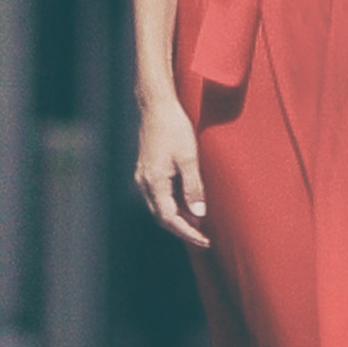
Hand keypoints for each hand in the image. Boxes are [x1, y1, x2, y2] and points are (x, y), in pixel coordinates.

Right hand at [134, 90, 210, 248]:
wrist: (156, 105)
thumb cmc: (173, 127)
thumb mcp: (189, 158)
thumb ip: (193, 187)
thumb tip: (199, 214)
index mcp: (153, 182)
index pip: (169, 219)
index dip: (187, 232)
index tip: (204, 240)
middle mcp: (144, 182)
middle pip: (161, 217)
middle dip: (182, 229)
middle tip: (203, 237)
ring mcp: (143, 176)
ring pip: (158, 207)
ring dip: (177, 218)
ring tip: (198, 224)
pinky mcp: (146, 170)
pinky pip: (157, 196)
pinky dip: (172, 205)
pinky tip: (186, 204)